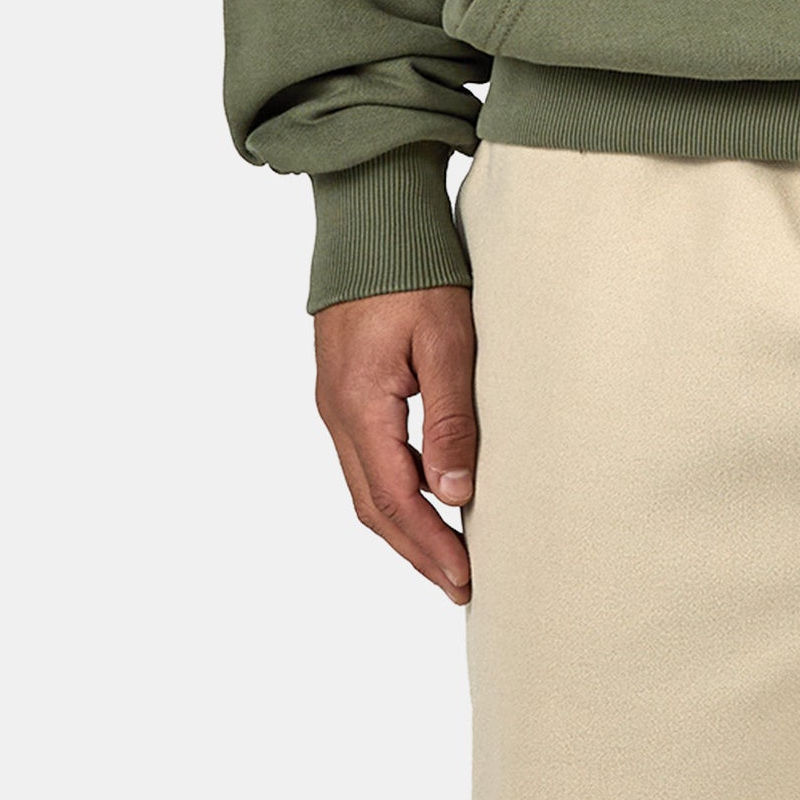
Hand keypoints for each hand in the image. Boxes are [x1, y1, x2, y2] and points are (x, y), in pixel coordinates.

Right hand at [313, 285, 476, 603]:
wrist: (372, 215)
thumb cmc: (415, 269)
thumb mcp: (446, 338)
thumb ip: (450, 417)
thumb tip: (455, 495)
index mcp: (358, 404)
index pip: (394, 498)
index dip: (429, 544)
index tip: (464, 578)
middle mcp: (337, 411)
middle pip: (372, 504)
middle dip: (416, 550)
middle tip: (461, 584)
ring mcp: (336, 400)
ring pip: (366, 484)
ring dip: (405, 523)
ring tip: (449, 553)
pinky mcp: (345, 387)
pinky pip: (367, 456)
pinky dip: (397, 488)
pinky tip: (429, 493)